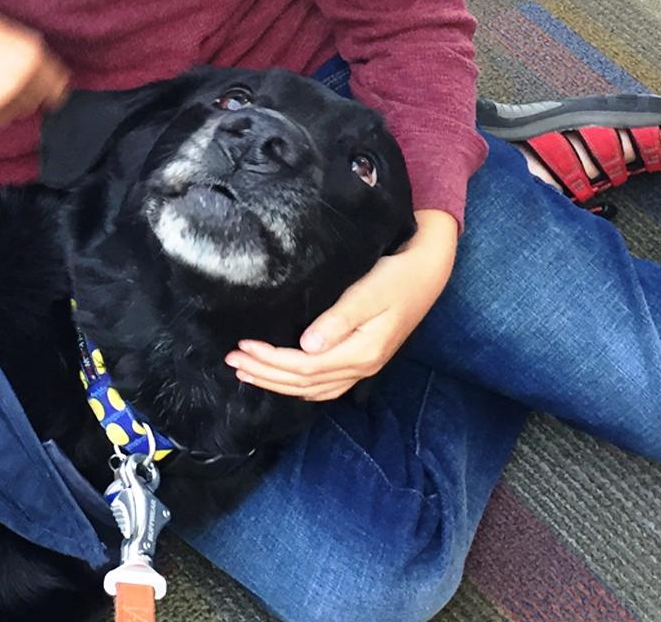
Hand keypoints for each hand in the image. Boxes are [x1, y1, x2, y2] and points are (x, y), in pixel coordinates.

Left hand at [225, 209, 457, 400]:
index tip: (243, 344)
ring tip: (247, 371)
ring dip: (277, 382)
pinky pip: (325, 385)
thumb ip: (339, 319)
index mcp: (361, 352)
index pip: (304, 366)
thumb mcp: (368, 292)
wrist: (428, 272)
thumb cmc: (397, 276)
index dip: (270, 359)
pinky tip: (283, 379)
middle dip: (265, 372)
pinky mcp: (363, 359)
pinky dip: (299, 385)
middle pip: (304, 382)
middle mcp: (362, 367)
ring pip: (312, 388)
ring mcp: (363, 367)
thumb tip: (307, 346)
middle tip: (233, 359)